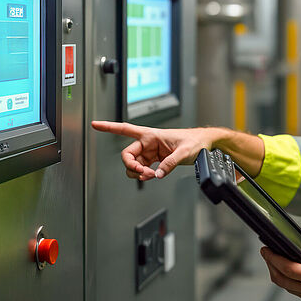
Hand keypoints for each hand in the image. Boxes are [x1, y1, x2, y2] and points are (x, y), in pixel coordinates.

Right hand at [90, 121, 216, 180]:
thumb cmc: (195, 141)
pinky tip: (153, 175)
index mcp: (151, 134)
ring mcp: (151, 152)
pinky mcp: (155, 159)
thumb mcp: (184, 152)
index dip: (109, 127)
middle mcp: (148, 142)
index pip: (125, 129)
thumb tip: (158, 174)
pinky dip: (145, 174)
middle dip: (132, 167)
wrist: (204, 144)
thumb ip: (170, 164)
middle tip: (143, 174)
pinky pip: (143, 168)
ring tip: (151, 176)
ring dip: (138, 173)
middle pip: (128, 155)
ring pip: (134, 164)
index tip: (95, 125)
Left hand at [260, 224, 300, 300]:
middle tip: (268, 256)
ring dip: (284, 278)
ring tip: (281, 264)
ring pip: (292, 292)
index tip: (266, 250)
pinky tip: (300, 277)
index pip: (289, 269)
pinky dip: (297, 287)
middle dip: (272, 268)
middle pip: (284, 282)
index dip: (273, 259)